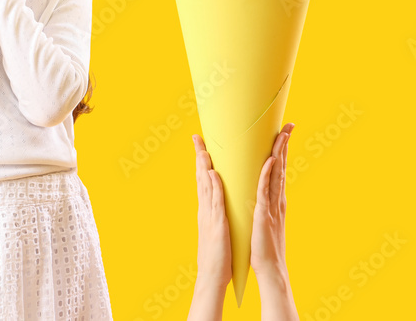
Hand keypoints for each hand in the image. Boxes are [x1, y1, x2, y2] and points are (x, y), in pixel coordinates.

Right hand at [191, 134, 230, 304]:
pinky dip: (214, 186)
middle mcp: (205, 210)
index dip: (202, 163)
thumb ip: (216, 215)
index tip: (201, 146)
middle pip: (201, 178)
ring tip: (203, 148)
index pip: (204, 181)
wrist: (213, 277)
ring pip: (206, 186)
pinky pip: (215, 201)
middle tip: (197, 138)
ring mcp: (209, 216)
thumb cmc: (218, 255)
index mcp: (207, 211)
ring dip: (204, 166)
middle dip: (199, 157)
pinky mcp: (217, 224)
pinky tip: (214, 173)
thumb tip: (217, 205)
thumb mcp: (216, 229)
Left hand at [251, 123, 297, 320]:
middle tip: (289, 124)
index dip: (282, 150)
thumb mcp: (264, 218)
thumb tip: (260, 190)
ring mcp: (272, 205)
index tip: (284, 131)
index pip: (279, 168)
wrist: (269, 267)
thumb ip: (264, 203)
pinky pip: (265, 190)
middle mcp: (277, 199)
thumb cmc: (263, 244)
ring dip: (279, 153)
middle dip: (284, 144)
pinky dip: (267, 174)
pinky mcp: (264, 214)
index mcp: (275, 199)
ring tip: (282, 134)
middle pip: (281, 166)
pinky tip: (270, 161)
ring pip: (276, 174)